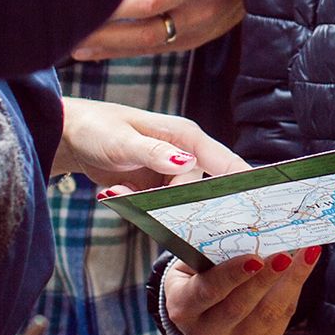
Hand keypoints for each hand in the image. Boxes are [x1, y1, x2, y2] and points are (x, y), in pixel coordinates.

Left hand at [53, 97, 247, 190]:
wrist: (71, 136)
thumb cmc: (97, 128)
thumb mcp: (122, 141)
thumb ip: (153, 152)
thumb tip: (185, 163)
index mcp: (185, 136)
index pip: (224, 161)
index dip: (246, 181)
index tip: (264, 203)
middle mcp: (183, 153)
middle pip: (203, 189)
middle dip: (184, 202)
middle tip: (151, 203)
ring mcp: (169, 171)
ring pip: (181, 200)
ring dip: (156, 205)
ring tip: (121, 190)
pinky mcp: (155, 186)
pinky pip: (161, 205)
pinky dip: (142, 206)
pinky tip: (118, 193)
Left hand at [73, 0, 246, 61]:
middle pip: (145, 1)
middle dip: (103, 10)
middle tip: (65, 11)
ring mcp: (199, 14)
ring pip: (147, 33)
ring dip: (105, 39)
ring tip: (69, 38)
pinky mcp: (194, 37)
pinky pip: (151, 48)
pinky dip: (116, 51)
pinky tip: (88, 51)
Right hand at [159, 245, 319, 334]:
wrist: (202, 314)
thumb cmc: (200, 275)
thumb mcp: (196, 262)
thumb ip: (217, 252)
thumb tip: (257, 233)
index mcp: (182, 308)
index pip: (207, 291)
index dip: (232, 274)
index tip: (255, 257)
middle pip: (238, 307)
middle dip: (265, 279)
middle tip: (286, 254)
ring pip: (265, 316)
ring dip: (289, 284)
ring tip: (306, 256)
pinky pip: (279, 322)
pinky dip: (293, 293)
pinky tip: (302, 270)